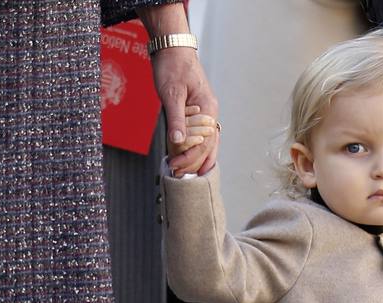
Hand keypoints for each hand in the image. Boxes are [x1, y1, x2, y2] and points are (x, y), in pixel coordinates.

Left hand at [150, 47, 219, 174]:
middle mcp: (210, 112)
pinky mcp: (196, 110)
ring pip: (206, 141)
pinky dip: (194, 146)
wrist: (172, 47)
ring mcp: (204, 112)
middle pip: (208, 145)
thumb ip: (176, 119)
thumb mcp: (172, 94)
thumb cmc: (172, 66)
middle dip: (194, 162)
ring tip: (187, 173)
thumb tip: (178, 142)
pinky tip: (188, 156)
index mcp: (208, 109)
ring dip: (197, 157)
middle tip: (179, 175)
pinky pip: (199, 133)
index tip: (175, 167)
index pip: (204, 142)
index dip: (190, 158)